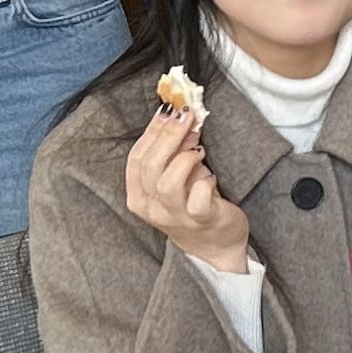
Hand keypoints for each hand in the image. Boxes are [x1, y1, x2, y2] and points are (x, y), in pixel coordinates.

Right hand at [125, 103, 251, 275]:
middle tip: (187, 115)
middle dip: (169, 135)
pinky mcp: (200, 220)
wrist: (215, 245)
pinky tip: (211, 176)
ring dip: (184, 158)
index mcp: (138, 196)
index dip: (152, 130)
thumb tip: (179, 114)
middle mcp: (151, 208)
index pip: (136, 157)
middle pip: (150, 166)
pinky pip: (198, 198)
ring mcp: (175, 217)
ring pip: (167, 182)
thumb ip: (172, 152)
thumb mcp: (174, 178)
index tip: (169, 107)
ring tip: (199, 150)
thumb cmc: (193, 204)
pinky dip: (205, 180)